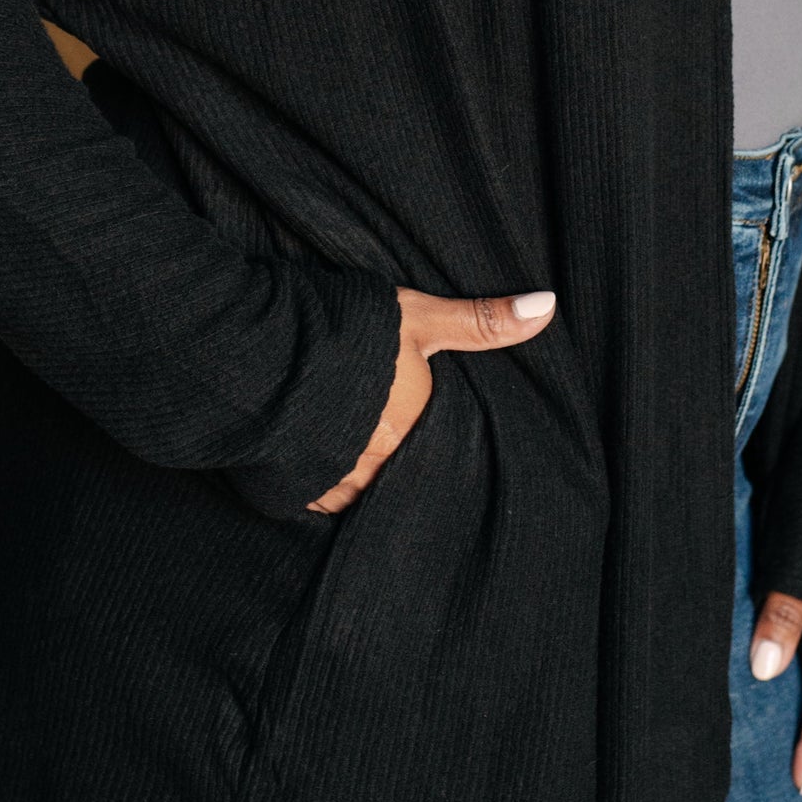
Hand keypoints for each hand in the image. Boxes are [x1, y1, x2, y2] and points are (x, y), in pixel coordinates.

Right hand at [309, 286, 556, 512]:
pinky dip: (322, 476)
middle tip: (383, 427)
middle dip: (396, 452)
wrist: (255, 353)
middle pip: (400, 467)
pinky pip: (320, 495)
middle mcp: (381, 468)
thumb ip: (481, 322)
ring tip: (351, 439)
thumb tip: (547, 307)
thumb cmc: (347, 331)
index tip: (421, 417)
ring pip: (361, 486)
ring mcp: (336, 485)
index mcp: (417, 431)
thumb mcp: (419, 317)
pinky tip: (314, 451)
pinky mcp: (295, 493)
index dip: (431, 429)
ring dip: (358, 468)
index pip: (439, 445)